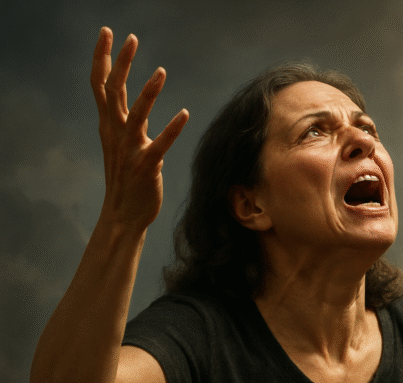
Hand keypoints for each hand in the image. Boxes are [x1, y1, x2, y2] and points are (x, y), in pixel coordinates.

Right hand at [91, 27, 188, 230]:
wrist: (123, 214)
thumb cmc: (127, 178)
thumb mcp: (123, 144)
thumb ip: (128, 123)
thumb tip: (136, 106)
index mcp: (109, 125)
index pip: (101, 85)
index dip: (102, 58)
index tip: (107, 32)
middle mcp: (115, 133)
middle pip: (113, 91)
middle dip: (120, 63)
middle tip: (130, 38)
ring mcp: (129, 150)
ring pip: (135, 115)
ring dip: (148, 93)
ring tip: (161, 72)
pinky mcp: (145, 166)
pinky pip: (159, 145)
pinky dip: (171, 129)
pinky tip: (185, 114)